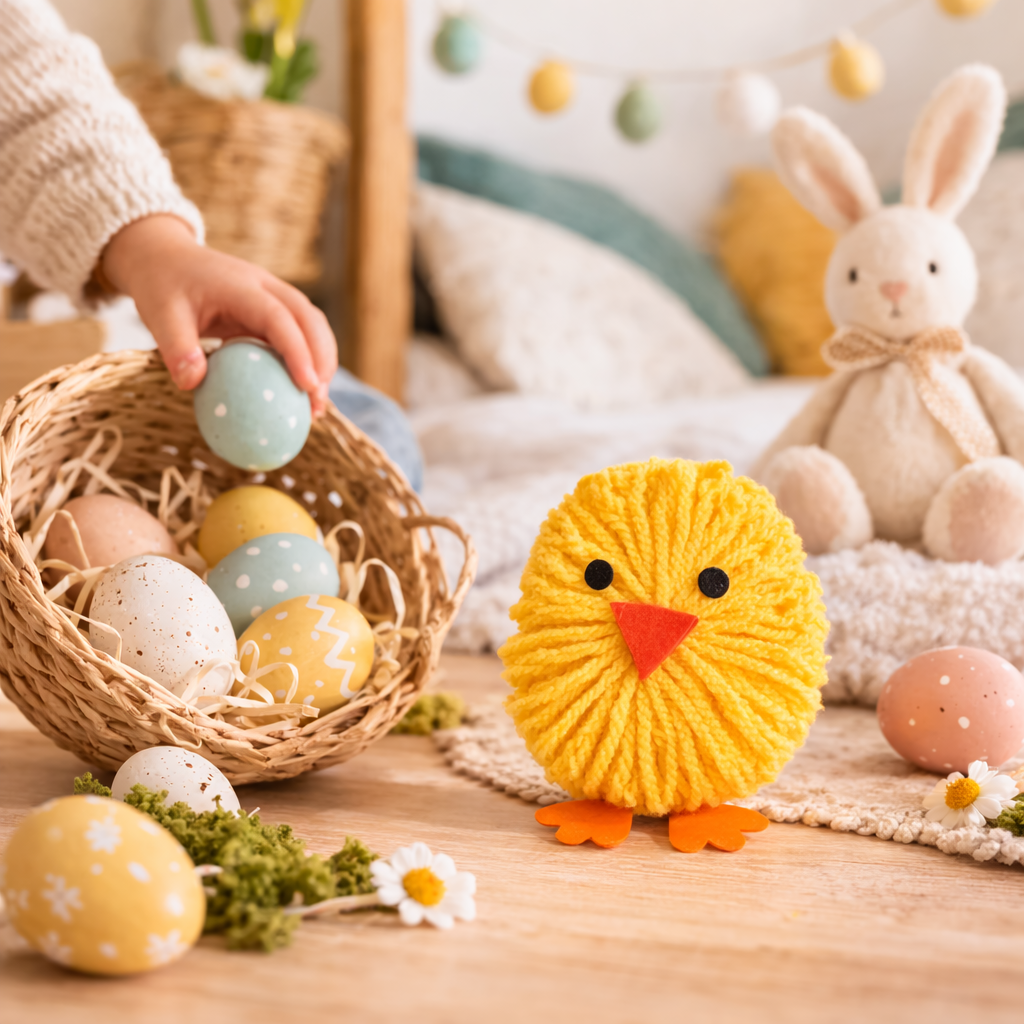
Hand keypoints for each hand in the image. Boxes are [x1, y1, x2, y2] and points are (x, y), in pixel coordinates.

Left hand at [101, 215, 336, 414]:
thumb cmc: (162, 287)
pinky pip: (300, 333)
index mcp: (241, 286)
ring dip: (323, 360)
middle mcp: (266, 286)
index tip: (307, 386)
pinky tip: (303, 390)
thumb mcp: (159, 314)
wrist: (165, 257)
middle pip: (310, 319)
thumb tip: (192, 385)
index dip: (298, 352)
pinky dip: (309, 359)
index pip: (280, 318)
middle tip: (318, 401)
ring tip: (317, 402)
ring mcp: (273, 295)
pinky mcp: (273, 308)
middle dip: (323, 360)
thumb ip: (176, 348)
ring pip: (313, 324)